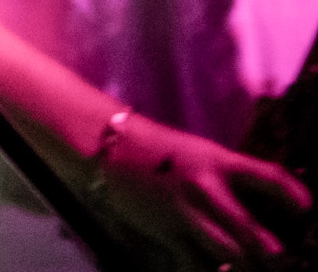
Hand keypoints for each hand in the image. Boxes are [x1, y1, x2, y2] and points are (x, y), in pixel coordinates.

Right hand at [92, 112, 309, 270]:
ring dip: (245, 266)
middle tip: (282, 258)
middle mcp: (206, 188)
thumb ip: (229, 177)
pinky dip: (209, 270)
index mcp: (218, 161)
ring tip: (252, 268)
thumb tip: (263, 202)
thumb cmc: (159, 150)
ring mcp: (185, 212)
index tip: (308, 211)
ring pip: (229, 254)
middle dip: (274, 253)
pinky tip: (215, 269)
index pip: (269, 178)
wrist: (106, 145)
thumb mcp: (200, 153)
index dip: (295, 196)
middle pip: (252, 232)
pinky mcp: (165, 231)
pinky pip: (195, 263)